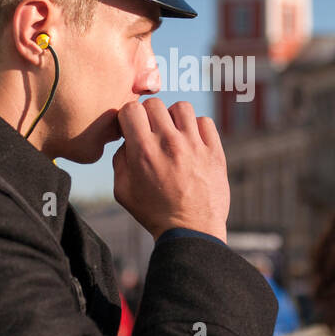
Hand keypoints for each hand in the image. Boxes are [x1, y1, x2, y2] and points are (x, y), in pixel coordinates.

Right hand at [111, 98, 228, 242]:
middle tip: (151, 133)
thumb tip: (127, 140)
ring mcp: (194, 145)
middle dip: (148, 115)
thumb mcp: (123, 191)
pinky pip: (205, 122)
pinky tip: (192, 142)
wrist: (191, 231)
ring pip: (181, 107)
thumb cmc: (154, 213)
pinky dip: (197, 128)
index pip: (131, 109)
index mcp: (143, 151)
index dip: (128, 117)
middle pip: (155, 104)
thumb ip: (119, 160)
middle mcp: (169, 142)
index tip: (132, 129)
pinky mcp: (215, 151)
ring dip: (174, 118)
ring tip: (173, 134)